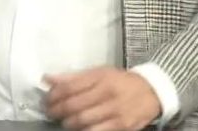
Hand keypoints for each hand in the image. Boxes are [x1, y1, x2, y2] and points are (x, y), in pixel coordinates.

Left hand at [44, 67, 160, 130]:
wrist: (150, 91)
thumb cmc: (119, 80)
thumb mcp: (97, 72)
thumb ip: (72, 77)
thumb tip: (47, 79)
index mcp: (99, 77)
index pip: (69, 86)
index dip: (54, 94)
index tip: (47, 98)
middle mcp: (106, 93)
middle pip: (75, 105)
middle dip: (58, 110)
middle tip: (50, 112)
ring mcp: (115, 111)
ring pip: (84, 121)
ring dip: (68, 123)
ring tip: (63, 121)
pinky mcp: (122, 126)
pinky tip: (79, 129)